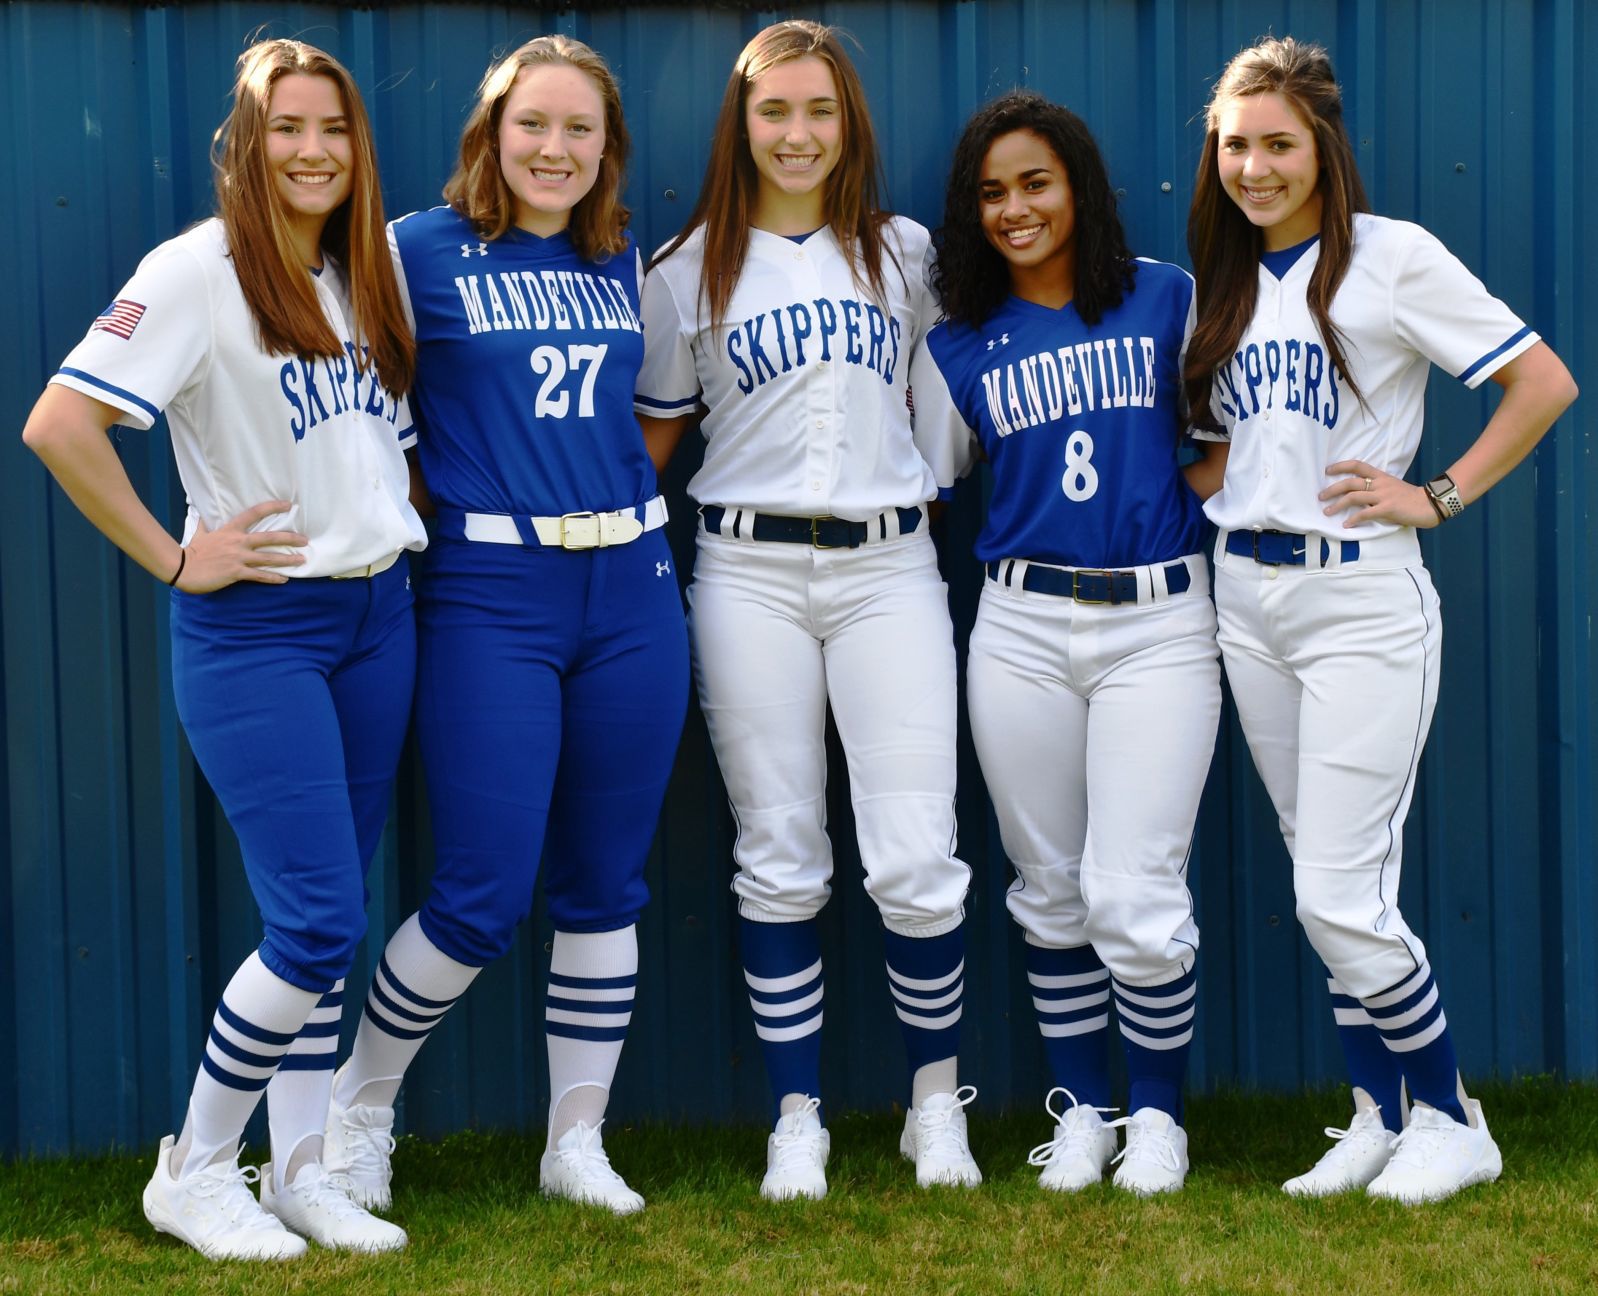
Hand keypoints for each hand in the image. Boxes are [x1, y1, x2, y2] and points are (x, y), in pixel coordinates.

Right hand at [174, 500, 308, 590]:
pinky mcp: (236, 572)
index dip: (272, 507)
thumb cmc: (191, 551)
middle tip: (305, 540)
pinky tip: (285, 579)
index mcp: (230, 529)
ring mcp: (238, 557)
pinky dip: (273, 577)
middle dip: (290, 539)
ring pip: (269, 558)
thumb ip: (204, 523)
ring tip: (302, 560)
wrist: (182, 568)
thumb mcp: (200, 533)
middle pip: (269, 538)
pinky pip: (259, 575)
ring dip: (287, 560)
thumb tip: (201, 514)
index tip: (288, 505)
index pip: (254, 513)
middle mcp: (238, 542)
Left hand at [1319, 460, 1439, 529]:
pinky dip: (1354, 519)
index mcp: (1381, 476)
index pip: (1358, 466)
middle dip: (1332, 489)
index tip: (1327, 470)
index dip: (1341, 466)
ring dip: (1337, 505)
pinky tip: (1346, 524)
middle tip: (1320, 496)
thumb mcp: (1391, 487)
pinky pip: (1366, 514)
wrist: (1430, 504)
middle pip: (1350, 482)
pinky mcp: (1387, 509)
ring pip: (1354, 497)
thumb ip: (1376, 488)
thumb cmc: (1410, 498)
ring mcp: (1383, 496)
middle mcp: (1380, 483)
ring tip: (1327, 511)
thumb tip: (1358, 495)